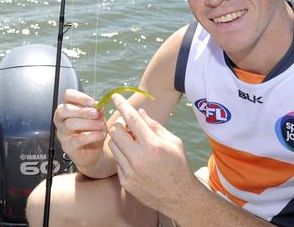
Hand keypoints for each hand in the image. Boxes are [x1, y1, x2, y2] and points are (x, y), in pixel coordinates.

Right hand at [54, 89, 107, 168]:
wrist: (93, 154)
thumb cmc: (93, 132)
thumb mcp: (97, 118)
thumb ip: (98, 110)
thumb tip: (99, 104)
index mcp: (68, 108)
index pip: (67, 96)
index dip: (79, 97)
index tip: (92, 102)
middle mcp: (61, 120)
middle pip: (64, 110)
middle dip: (81, 111)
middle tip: (95, 114)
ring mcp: (63, 134)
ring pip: (70, 124)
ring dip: (88, 123)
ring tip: (101, 125)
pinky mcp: (68, 146)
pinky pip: (78, 139)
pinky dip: (92, 135)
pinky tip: (101, 134)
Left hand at [108, 94, 195, 214]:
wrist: (180, 197)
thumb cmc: (179, 166)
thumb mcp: (173, 142)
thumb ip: (154, 126)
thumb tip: (139, 112)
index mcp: (153, 145)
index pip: (131, 119)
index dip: (121, 105)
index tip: (114, 96)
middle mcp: (139, 158)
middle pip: (116, 131)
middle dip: (119, 124)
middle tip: (127, 125)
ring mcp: (130, 172)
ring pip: (113, 146)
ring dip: (119, 140)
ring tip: (132, 143)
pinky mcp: (126, 182)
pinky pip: (117, 162)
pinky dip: (123, 156)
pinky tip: (135, 159)